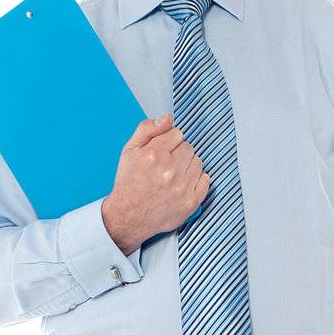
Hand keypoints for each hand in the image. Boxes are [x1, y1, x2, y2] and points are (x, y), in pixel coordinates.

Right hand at [102, 113, 209, 253]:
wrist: (128, 217)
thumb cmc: (128, 183)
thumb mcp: (129, 150)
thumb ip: (147, 129)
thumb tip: (168, 118)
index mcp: (155, 154)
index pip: (177, 134)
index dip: (169, 141)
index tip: (162, 151)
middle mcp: (170, 170)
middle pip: (189, 148)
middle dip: (178, 153)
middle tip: (166, 165)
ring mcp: (182, 188)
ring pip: (198, 163)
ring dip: (188, 166)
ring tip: (173, 175)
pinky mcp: (190, 202)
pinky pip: (206, 181)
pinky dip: (198, 180)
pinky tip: (183, 184)